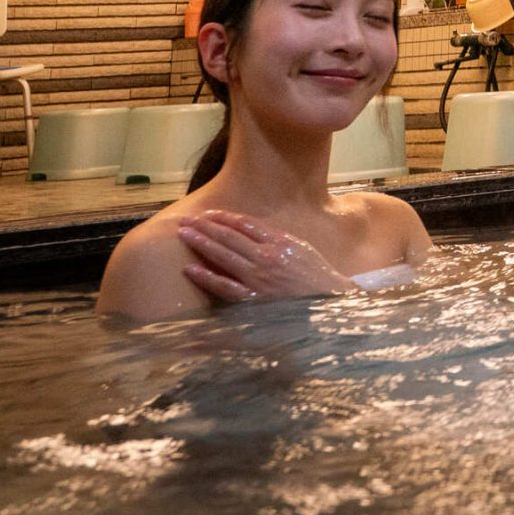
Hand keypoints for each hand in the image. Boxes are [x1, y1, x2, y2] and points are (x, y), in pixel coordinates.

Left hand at [176, 210, 353, 304]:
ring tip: (184, 234)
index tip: (209, 214)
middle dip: (206, 226)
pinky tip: (191, 268)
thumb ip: (278, 239)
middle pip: (230, 237)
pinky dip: (207, 277)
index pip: (246, 225)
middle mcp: (266, 256)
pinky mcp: (252, 298)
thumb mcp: (302, 249)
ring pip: (224, 256)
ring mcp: (258, 277)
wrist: (329, 301)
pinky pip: (225, 286)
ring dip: (202, 243)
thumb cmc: (316, 275)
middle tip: (186, 220)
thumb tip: (254, 231)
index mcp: (280, 242)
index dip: (225, 218)